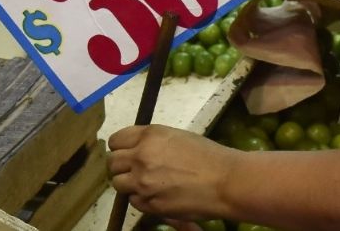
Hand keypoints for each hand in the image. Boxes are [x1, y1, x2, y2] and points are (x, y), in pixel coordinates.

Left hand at [107, 125, 235, 220]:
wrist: (226, 181)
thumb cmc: (208, 155)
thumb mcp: (177, 137)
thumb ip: (153, 142)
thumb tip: (136, 150)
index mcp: (150, 136)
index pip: (116, 140)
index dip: (120, 147)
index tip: (127, 152)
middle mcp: (141, 157)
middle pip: (113, 163)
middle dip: (121, 166)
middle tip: (136, 170)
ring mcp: (142, 182)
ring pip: (118, 183)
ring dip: (129, 184)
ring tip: (146, 184)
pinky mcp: (149, 203)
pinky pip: (134, 200)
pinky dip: (142, 198)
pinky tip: (158, 194)